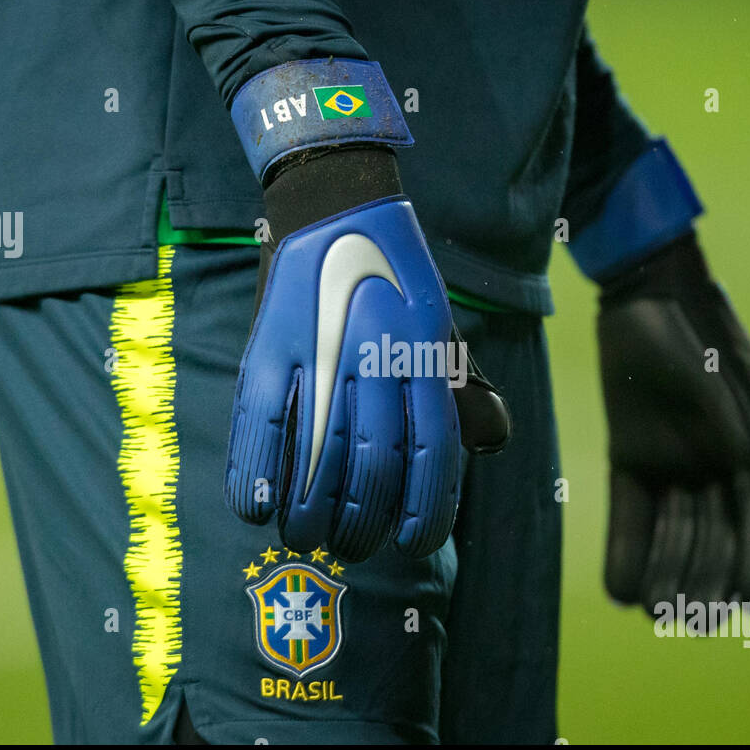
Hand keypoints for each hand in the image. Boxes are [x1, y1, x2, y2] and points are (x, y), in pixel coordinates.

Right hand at [225, 148, 507, 561]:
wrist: (335, 204)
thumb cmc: (392, 280)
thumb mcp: (440, 328)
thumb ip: (460, 388)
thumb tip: (493, 441)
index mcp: (423, 360)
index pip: (431, 458)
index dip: (425, 514)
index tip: (412, 545)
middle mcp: (375, 362)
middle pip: (373, 470)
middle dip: (363, 525)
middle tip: (351, 545)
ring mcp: (318, 355)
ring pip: (319, 460)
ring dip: (311, 516)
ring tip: (307, 537)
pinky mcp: (268, 347)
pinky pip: (261, 424)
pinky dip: (255, 476)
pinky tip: (257, 509)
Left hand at [598, 232, 749, 613]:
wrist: (644, 293)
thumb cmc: (700, 333)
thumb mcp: (728, 382)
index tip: (747, 605)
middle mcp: (715, 469)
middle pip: (716, 542)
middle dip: (706, 582)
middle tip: (692, 619)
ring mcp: (673, 465)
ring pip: (673, 535)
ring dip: (668, 574)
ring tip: (657, 613)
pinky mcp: (631, 456)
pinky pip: (631, 514)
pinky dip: (628, 550)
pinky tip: (621, 589)